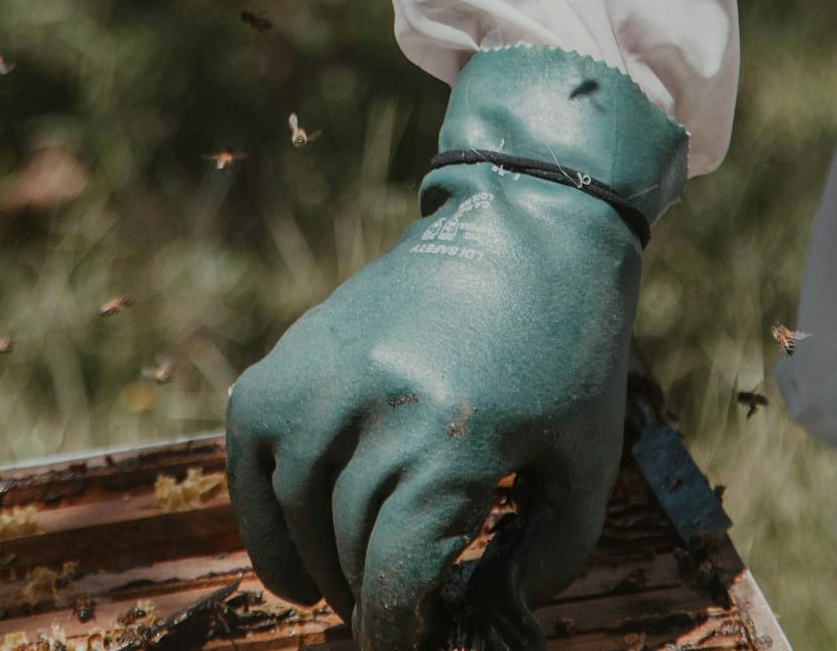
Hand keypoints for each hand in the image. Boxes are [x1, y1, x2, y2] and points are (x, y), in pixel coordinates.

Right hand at [226, 48, 686, 650]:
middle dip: (367, 599)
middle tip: (395, 616)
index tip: (410, 642)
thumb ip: (546, 558)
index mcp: (454, 438)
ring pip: (289, 502)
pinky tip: (290, 545)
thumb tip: (486, 612)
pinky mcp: (299, 345)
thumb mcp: (585, 464)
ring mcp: (327, 368)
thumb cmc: (569, 351)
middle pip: (344, 545)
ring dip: (312, 561)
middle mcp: (378, 402)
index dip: (397, 631)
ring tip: (348, 583)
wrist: (525, 228)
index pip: (393, 575)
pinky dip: (258, 502)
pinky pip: (251, 439)